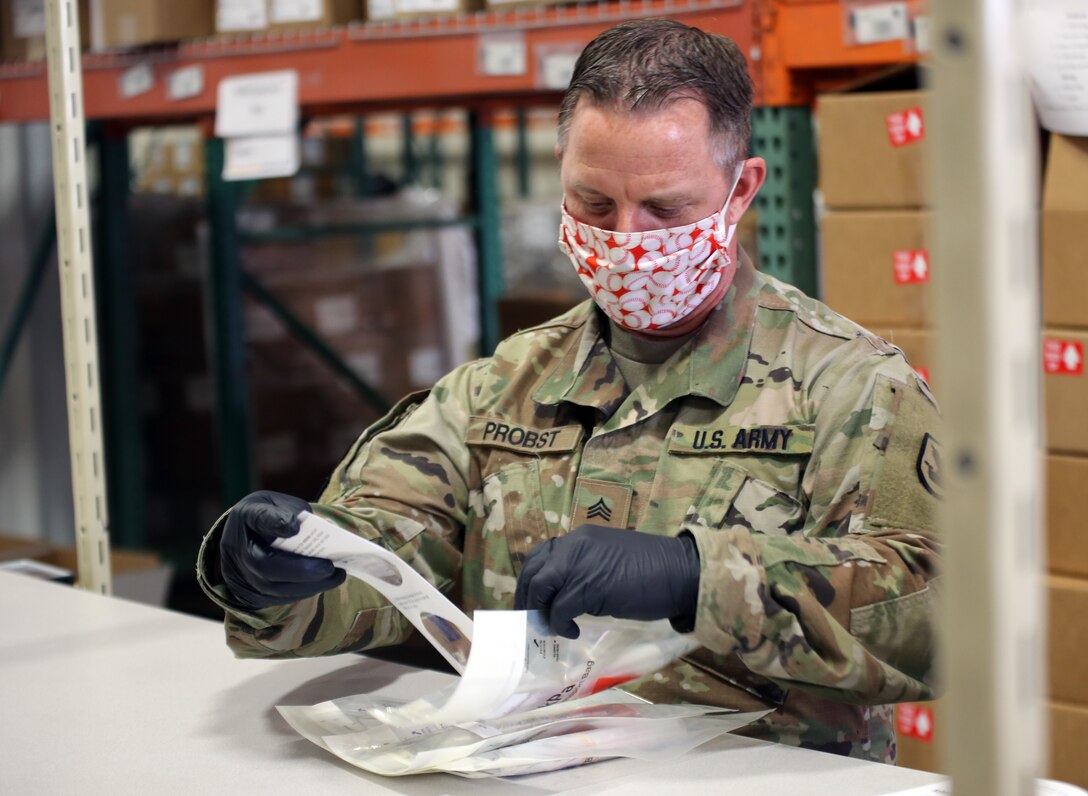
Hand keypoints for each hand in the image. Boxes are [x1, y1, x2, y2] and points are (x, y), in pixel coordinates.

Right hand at [219, 490, 344, 610]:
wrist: (244, 536)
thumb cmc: (268, 515)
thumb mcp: (278, 503)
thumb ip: (293, 512)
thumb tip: (313, 527)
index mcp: (245, 518)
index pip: (258, 519)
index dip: (276, 522)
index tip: (295, 526)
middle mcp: (238, 550)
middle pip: (265, 566)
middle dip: (301, 569)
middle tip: (330, 567)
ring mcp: (241, 576)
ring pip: (273, 589)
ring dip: (308, 585)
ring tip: (336, 576)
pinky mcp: (251, 594)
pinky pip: (278, 597)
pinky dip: (303, 591)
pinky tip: (324, 583)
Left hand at [514, 524, 700, 637]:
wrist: (680, 572)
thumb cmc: (652, 569)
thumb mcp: (609, 561)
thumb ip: (585, 567)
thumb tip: (564, 591)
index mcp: (580, 538)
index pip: (540, 554)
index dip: (531, 579)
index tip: (532, 600)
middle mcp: (574, 546)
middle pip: (533, 570)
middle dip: (527, 597)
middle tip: (532, 619)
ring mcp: (579, 564)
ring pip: (541, 588)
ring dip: (541, 611)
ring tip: (551, 627)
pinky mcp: (588, 586)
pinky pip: (560, 609)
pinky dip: (560, 624)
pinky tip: (572, 632)